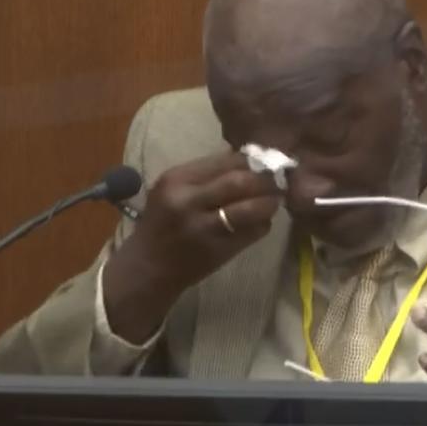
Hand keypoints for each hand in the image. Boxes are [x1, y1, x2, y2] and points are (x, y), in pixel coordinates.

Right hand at [103, 152, 282, 341]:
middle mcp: (188, 201)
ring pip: (252, 208)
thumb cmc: (162, 222)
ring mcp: (204, 228)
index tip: (265, 162)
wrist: (147, 267)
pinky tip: (262, 221)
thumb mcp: (173, 190)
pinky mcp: (218, 251)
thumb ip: (206, 174)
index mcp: (177, 179)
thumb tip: (249, 158)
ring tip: (275, 200)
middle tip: (278, 180)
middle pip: (241, 181)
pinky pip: (253, 232)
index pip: (226, 160)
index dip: (252, 160)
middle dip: (266, 179)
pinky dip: (264, 224)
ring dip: (270, 202)